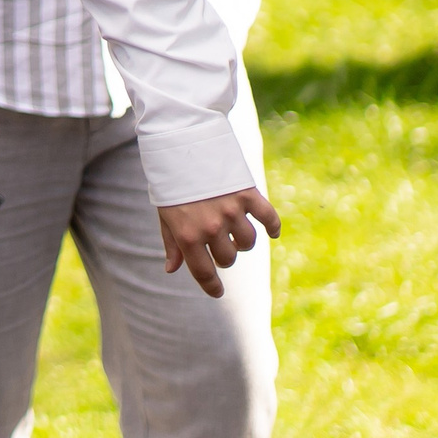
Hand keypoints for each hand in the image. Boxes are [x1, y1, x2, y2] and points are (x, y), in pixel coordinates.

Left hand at [157, 188, 279, 296]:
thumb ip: (171, 243)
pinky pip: (268, 219)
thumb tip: (171, 269)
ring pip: (248, 242)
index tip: (217, 292)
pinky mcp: (247, 194)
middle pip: (229, 258)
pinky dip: (272, 228)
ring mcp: (231, 211)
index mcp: (187, 234)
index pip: (204, 272)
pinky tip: (271, 232)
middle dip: (224, 255)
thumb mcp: (164, 214)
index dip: (212, 287)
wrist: (181, 144)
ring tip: (233, 229)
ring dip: (242, 241)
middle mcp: (210, 227)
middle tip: (218, 242)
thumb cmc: (170, 182)